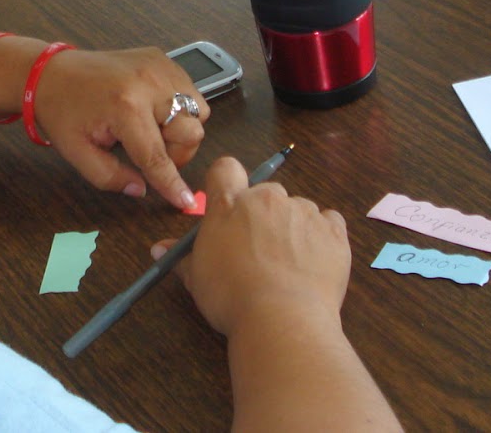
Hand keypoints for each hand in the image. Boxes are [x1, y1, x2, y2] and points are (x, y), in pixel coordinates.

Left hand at [31, 47, 205, 209]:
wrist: (52, 72)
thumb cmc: (62, 111)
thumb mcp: (78, 153)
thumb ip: (110, 177)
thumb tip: (141, 189)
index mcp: (125, 107)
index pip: (158, 156)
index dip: (172, 183)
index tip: (184, 200)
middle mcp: (149, 83)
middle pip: (191, 132)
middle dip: (177, 152)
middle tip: (149, 153)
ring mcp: (159, 66)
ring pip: (199, 110)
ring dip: (181, 128)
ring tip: (151, 128)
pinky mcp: (162, 58)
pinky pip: (190, 90)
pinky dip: (179, 107)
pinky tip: (152, 110)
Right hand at [155, 156, 350, 336]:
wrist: (282, 321)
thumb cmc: (232, 298)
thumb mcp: (197, 279)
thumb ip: (181, 257)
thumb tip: (157, 248)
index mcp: (229, 204)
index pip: (225, 168)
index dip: (227, 183)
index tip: (230, 207)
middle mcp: (267, 198)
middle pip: (265, 192)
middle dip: (263, 215)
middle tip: (259, 250)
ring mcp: (303, 211)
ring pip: (297, 209)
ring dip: (293, 228)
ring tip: (289, 266)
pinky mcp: (333, 230)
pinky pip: (329, 222)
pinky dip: (322, 238)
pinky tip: (313, 265)